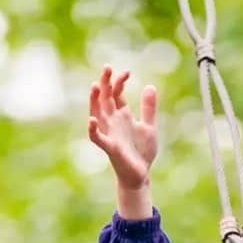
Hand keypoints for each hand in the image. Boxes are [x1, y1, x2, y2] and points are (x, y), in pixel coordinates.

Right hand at [87, 65, 157, 190]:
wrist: (140, 175)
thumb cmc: (141, 152)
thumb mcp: (149, 126)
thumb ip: (148, 108)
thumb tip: (150, 86)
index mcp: (122, 115)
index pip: (116, 93)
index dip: (119, 82)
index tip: (127, 72)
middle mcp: (113, 122)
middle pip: (105, 99)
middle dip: (105, 83)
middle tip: (108, 67)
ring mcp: (110, 134)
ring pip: (97, 114)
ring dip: (95, 101)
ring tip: (95, 86)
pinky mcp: (110, 147)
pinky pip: (98, 138)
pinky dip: (93, 130)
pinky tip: (92, 120)